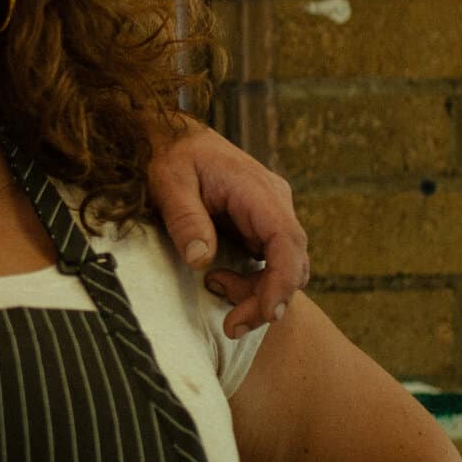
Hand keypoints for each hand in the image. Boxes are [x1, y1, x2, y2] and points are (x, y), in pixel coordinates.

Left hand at [145, 122, 307, 338]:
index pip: (287, 242)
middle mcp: (274, 203)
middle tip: (232, 326)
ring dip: (258, 293)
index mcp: (258, 191)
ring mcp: (270, 214)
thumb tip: (200, 260)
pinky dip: (252, 282)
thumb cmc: (170, 155)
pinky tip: (218, 280)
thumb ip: (185, 218)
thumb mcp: (169, 182)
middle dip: (267, 299)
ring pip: (284, 267)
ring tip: (215, 289)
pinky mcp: (260, 225)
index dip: (283, 282)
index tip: (267, 313)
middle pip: (293, 262)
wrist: (170, 135)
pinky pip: (270, 262)